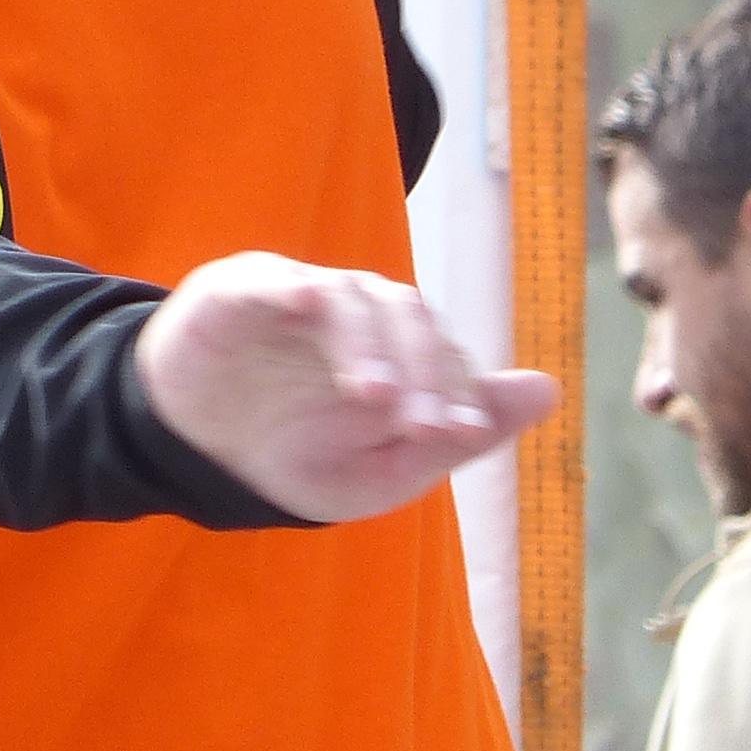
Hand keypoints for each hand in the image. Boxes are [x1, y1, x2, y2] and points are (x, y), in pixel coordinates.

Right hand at [135, 251, 561, 523]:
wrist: (200, 457)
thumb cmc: (299, 457)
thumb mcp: (379, 471)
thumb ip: (456, 433)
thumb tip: (550, 389)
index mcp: (395, 352)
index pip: (442, 352)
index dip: (457, 388)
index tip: (462, 433)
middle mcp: (356, 313)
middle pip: (405, 313)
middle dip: (423, 368)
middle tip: (423, 424)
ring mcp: (298, 295)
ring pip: (351, 295)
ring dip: (369, 344)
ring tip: (374, 397)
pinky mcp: (241, 290)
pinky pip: (274, 279)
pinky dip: (295, 288)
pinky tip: (307, 308)